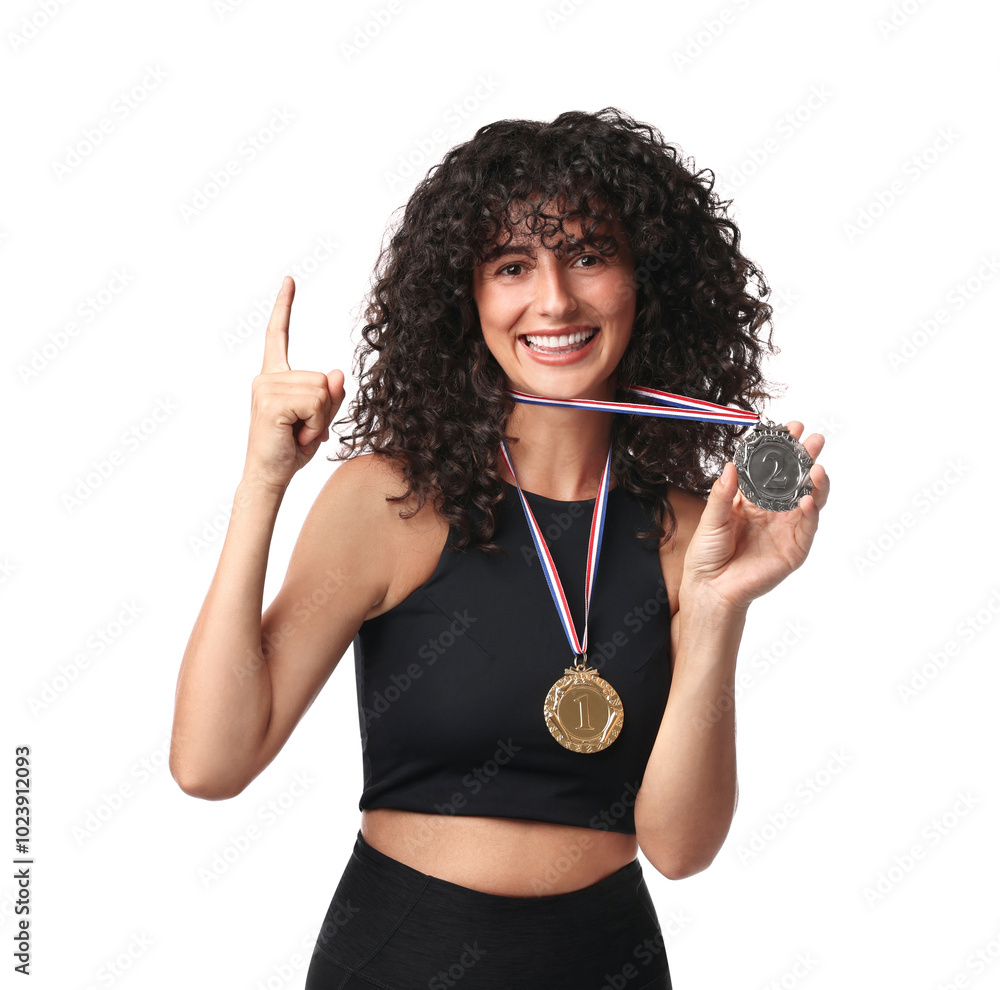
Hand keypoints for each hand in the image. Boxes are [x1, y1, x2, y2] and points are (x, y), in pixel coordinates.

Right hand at [242, 276, 345, 491]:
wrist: (270, 476)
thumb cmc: (291, 449)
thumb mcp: (319, 419)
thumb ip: (330, 395)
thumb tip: (338, 373)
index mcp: (274, 377)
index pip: (278, 335)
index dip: (284, 307)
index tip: (289, 281)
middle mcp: (266, 378)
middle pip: (322, 378)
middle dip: (324, 410)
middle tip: (303, 429)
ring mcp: (266, 387)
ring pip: (321, 391)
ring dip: (319, 418)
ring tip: (298, 432)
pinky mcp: (271, 401)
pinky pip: (315, 402)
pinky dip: (314, 423)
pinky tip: (296, 434)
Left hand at [680, 422, 829, 611]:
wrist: (710, 587)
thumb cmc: (708, 554)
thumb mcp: (711, 518)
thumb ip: (723, 493)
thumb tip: (731, 465)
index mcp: (753, 500)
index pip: (772, 469)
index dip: (781, 450)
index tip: (788, 428)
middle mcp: (773, 512)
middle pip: (795, 480)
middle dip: (805, 458)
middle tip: (813, 438)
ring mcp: (786, 529)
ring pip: (808, 500)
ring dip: (815, 482)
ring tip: (816, 466)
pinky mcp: (794, 549)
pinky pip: (807, 527)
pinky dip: (810, 512)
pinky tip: (807, 497)